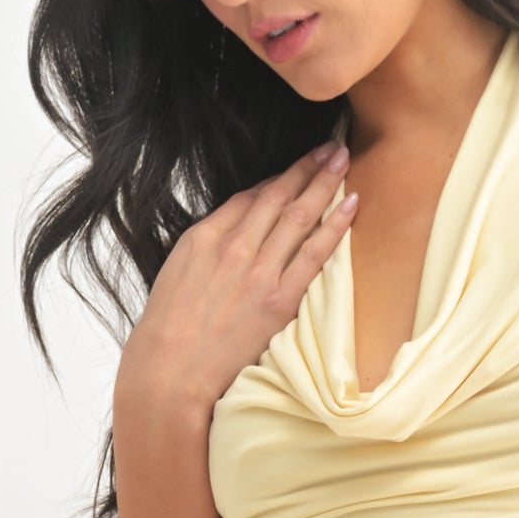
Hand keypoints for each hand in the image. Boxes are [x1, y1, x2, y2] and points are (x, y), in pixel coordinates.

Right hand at [116, 144, 355, 425]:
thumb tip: (229, 239)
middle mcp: (233, 247)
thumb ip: (205, 252)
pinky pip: (314, 253)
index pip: (247, 199)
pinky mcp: (279, 299)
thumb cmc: (168, 333)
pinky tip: (350, 203)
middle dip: (305, 167)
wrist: (170, 371)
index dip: (276, 180)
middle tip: (328, 146)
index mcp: (203, 237)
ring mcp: (258, 271)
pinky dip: (335, 225)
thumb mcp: (176, 276)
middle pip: (276, 196)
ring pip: (298, 215)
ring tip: (342, 159)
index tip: (294, 169)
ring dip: (324, 183)